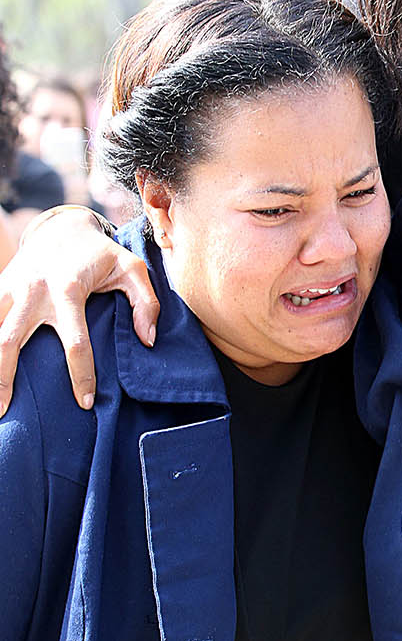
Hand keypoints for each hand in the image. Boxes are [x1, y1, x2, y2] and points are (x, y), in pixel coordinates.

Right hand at [0, 208, 159, 415]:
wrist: (61, 228)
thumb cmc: (101, 255)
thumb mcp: (132, 269)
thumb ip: (146, 303)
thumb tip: (147, 340)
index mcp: (68, 289)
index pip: (75, 342)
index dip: (81, 375)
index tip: (86, 403)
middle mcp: (33, 292)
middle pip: (11, 342)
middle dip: (4, 379)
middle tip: (4, 412)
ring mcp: (11, 290)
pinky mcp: (0, 289)